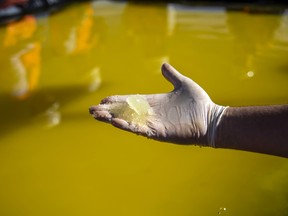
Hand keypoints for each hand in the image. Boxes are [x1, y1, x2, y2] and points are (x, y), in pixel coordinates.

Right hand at [89, 63, 226, 146]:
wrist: (211, 119)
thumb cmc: (199, 103)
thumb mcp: (183, 84)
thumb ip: (172, 76)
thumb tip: (163, 65)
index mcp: (154, 102)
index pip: (131, 101)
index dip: (117, 100)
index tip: (104, 99)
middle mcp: (150, 113)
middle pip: (125, 112)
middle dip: (108, 111)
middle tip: (91, 110)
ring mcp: (153, 123)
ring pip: (127, 121)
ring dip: (111, 118)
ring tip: (97, 116)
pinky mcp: (158, 132)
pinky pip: (139, 129)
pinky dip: (126, 126)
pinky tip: (114, 121)